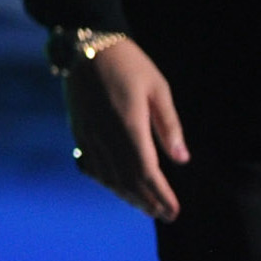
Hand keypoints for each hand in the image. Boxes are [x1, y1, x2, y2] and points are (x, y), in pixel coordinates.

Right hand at [64, 36, 188, 221]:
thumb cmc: (128, 63)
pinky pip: (91, 166)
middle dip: (148, 202)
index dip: (161, 196)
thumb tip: (182, 159)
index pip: (147, 173)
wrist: (86, 45)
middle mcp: (106, 137)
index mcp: (129, 126)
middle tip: (164, 216)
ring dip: (128, 196)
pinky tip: (117, 187)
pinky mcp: (78, 131)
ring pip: (109, 177)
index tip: (174, 211)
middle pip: (128, 181)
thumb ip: (169, 125)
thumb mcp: (158, 88)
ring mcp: (89, 136)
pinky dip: (106, 182)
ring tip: (145, 208)